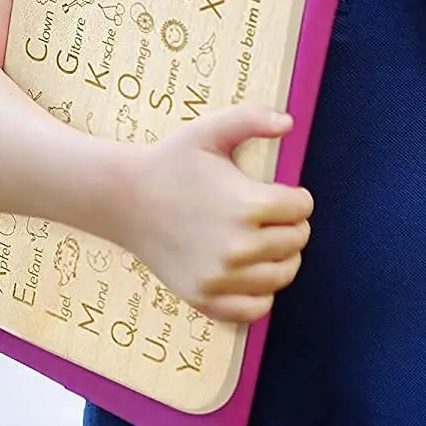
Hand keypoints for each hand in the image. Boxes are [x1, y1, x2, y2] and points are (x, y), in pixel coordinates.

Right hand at [116, 104, 311, 324]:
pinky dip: (262, 292)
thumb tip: (288, 122)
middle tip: (270, 214)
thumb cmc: (170, 161)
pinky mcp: (205, 298)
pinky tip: (250, 270)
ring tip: (264, 239)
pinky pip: (257, 308)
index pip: (301, 208)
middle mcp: (237, 247)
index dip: (296, 197)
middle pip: (297, 242)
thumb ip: (251, 117)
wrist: (124, 198)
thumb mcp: (208, 130)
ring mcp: (221, 278)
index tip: (280, 193)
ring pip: (283, 275)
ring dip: (282, 256)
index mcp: (245, 205)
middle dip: (291, 225)